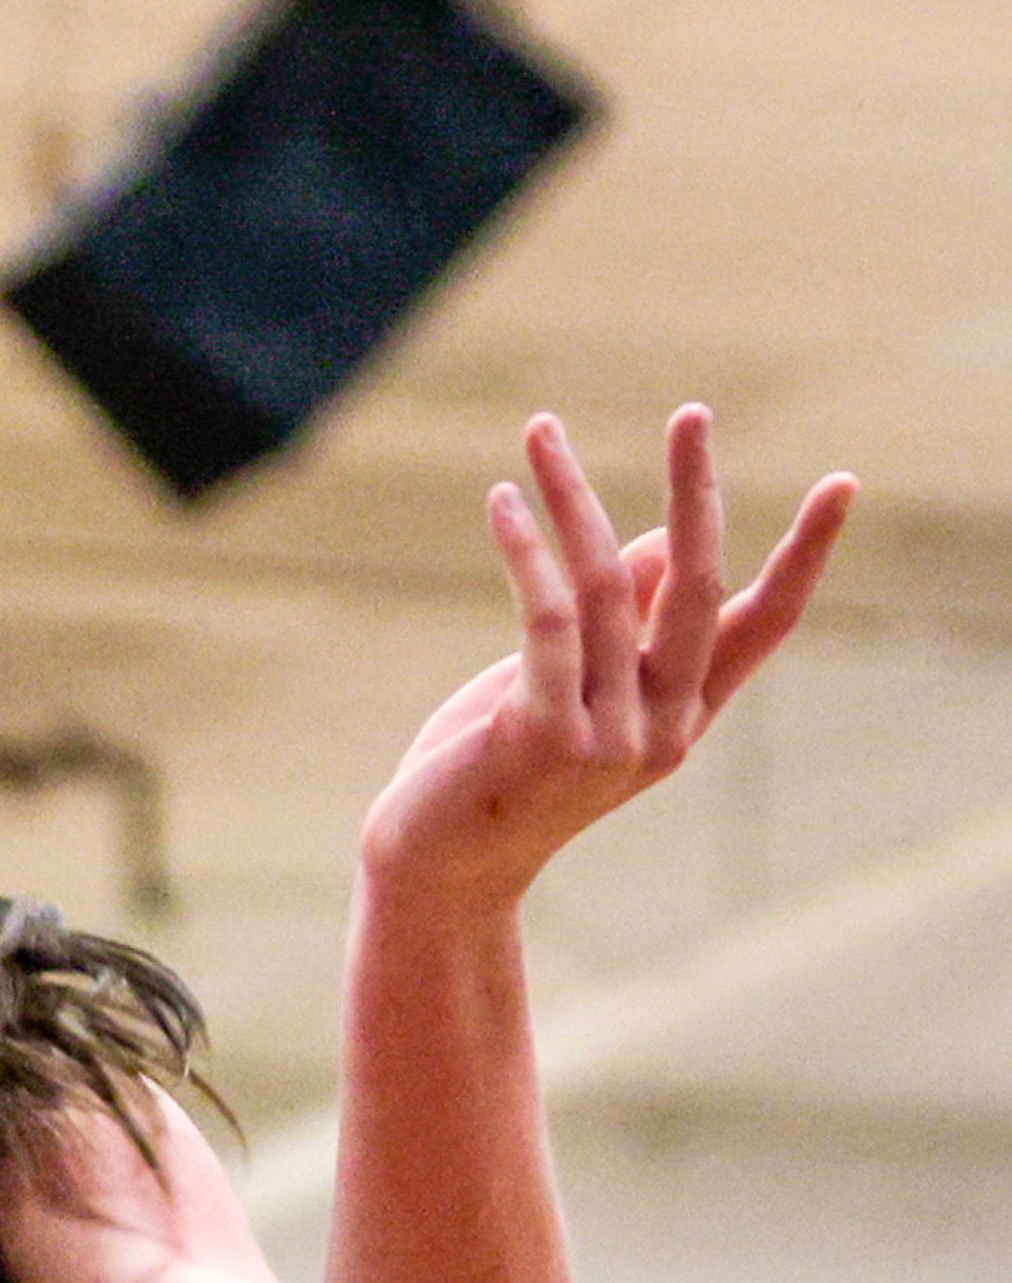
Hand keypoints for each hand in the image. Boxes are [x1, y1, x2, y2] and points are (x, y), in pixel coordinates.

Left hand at [360, 408, 855, 914]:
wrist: (437, 868)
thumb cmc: (500, 767)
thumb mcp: (574, 685)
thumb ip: (622, 617)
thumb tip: (672, 533)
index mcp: (685, 712)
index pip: (766, 623)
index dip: (807, 554)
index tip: (845, 482)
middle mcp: (663, 727)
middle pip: (701, 587)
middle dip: (697, 492)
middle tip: (692, 413)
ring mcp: (609, 738)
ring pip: (606, 587)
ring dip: (569, 498)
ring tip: (540, 434)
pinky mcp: (543, 736)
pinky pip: (546, 619)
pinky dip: (526, 551)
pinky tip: (503, 504)